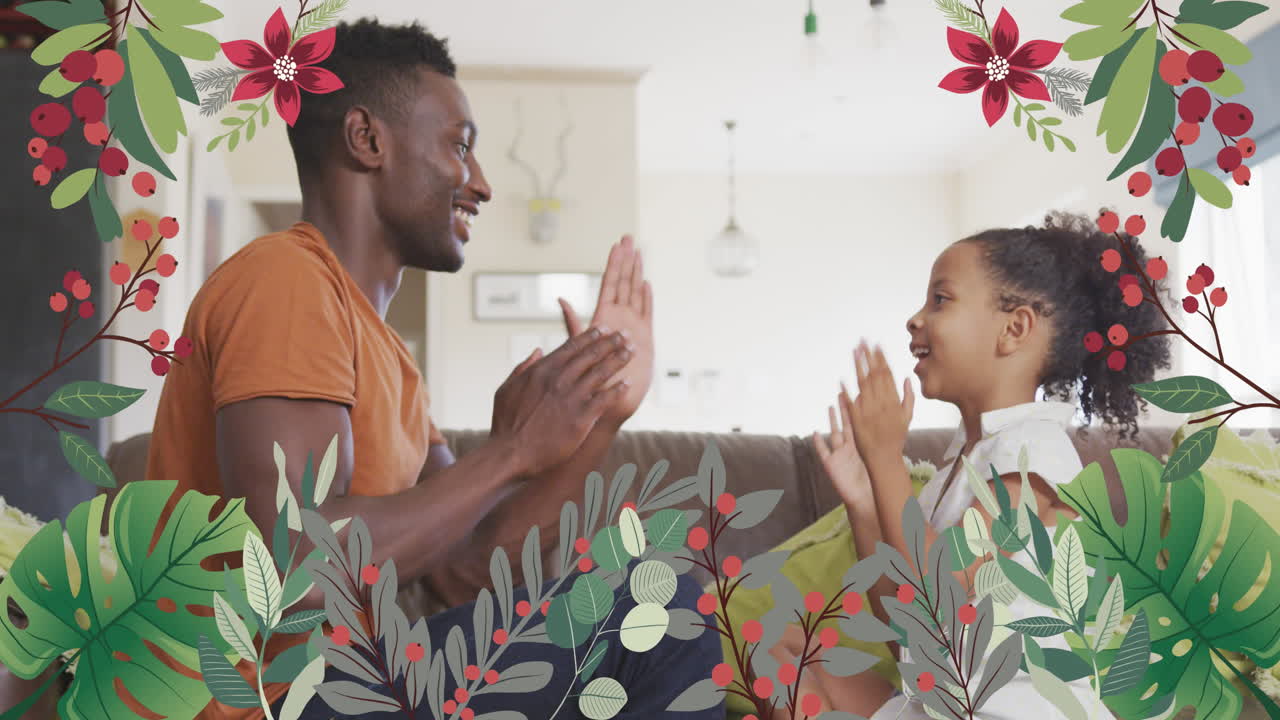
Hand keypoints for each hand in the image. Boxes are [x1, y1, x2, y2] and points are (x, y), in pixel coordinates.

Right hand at [490, 328, 632, 475]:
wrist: (509, 453)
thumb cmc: (505, 423)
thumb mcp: (507, 388)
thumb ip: (523, 367)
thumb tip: (537, 350)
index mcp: (542, 370)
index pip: (572, 346)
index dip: (591, 336)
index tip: (604, 329)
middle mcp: (559, 379)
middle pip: (591, 355)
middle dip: (611, 342)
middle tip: (625, 335)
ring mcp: (572, 397)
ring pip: (602, 372)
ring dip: (619, 359)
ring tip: (631, 352)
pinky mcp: (581, 417)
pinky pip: (605, 398)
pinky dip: (618, 389)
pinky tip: (627, 383)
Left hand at [559, 235, 652, 423]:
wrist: (604, 404)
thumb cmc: (587, 381)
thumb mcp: (576, 347)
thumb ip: (574, 323)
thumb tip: (561, 299)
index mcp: (603, 318)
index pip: (610, 284)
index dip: (615, 264)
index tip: (617, 244)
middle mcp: (618, 319)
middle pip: (624, 283)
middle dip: (627, 260)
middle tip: (629, 238)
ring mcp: (631, 327)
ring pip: (635, 294)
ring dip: (637, 273)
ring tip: (639, 253)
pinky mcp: (644, 340)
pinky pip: (646, 313)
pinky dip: (646, 298)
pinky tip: (646, 284)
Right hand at [812, 384, 874, 506]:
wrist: (864, 500)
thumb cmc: (872, 483)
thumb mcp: (876, 461)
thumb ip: (880, 446)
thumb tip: (894, 430)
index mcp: (860, 446)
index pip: (860, 424)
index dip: (859, 411)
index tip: (860, 394)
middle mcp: (849, 448)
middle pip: (846, 425)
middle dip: (844, 410)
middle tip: (842, 392)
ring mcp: (839, 455)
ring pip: (835, 434)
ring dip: (832, 421)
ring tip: (830, 406)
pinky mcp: (831, 465)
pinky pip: (823, 452)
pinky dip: (818, 443)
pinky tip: (815, 433)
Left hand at [849, 341, 913, 471]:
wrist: (885, 457)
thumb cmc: (896, 437)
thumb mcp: (907, 416)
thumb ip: (908, 396)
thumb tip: (906, 378)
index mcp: (894, 400)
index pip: (887, 374)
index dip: (881, 359)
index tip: (876, 345)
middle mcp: (882, 403)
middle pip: (874, 375)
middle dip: (868, 357)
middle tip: (863, 341)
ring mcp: (869, 411)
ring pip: (863, 385)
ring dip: (858, 367)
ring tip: (854, 352)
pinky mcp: (857, 420)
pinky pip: (852, 404)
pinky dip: (847, 392)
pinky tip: (842, 379)